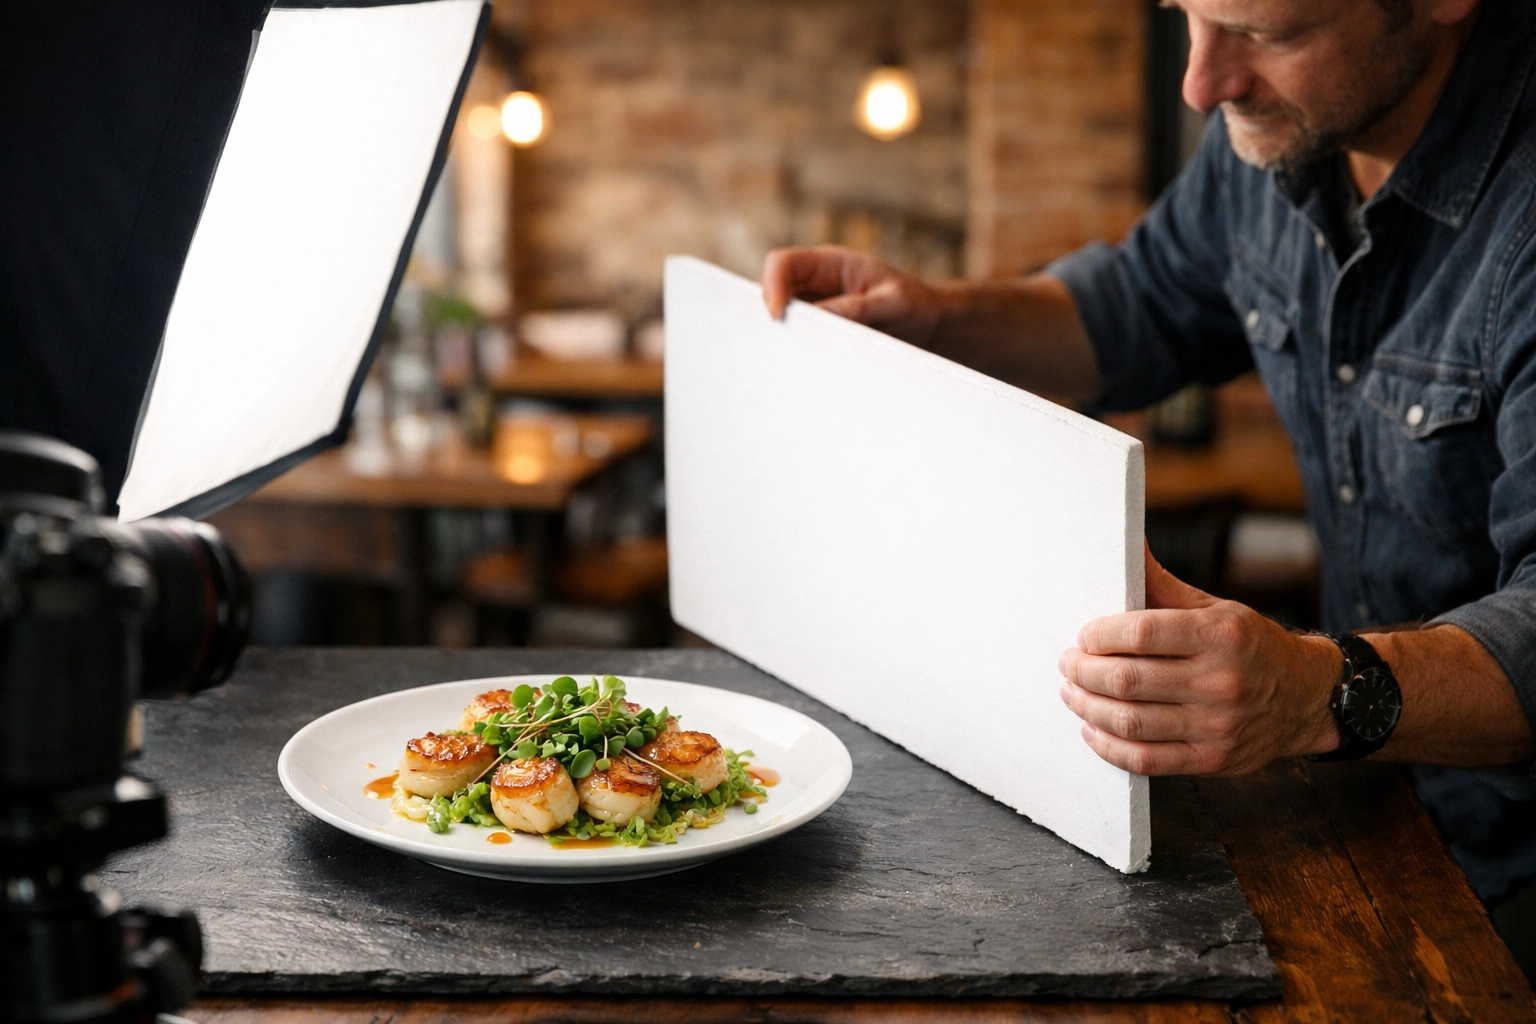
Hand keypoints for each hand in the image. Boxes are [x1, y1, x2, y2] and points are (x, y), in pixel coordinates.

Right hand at [760, 245, 944, 346]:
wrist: (929, 326)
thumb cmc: (915, 306)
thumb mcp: (893, 303)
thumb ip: (857, 308)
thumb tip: (819, 317)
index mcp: (831, 263)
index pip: (783, 263)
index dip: (771, 286)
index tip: (778, 317)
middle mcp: (816, 283)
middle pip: (772, 290)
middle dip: (770, 314)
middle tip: (780, 344)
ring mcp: (815, 307)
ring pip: (782, 318)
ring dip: (784, 336)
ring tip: (795, 358)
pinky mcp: (820, 331)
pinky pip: (798, 338)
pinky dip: (796, 351)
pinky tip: (807, 367)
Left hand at [1057, 545, 1342, 775]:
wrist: (1306, 697)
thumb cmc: (1250, 646)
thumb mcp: (1215, 608)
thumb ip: (1163, 586)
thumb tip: (1127, 546)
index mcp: (1219, 635)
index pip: (1142, 632)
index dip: (1101, 636)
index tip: (1084, 637)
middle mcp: (1220, 681)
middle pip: (1129, 679)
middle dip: (1085, 671)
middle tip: (1068, 664)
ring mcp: (1217, 726)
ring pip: (1131, 721)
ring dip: (1088, 707)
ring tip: (1072, 693)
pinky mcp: (1212, 760)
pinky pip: (1146, 759)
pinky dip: (1109, 746)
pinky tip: (1093, 729)